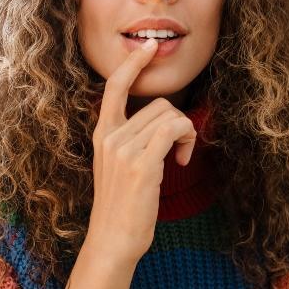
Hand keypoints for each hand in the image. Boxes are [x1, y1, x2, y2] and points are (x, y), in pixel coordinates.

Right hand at [87, 38, 197, 261]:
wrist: (112, 240)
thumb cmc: (122, 207)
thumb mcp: (117, 167)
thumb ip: (130, 142)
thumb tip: (160, 125)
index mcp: (101, 134)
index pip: (114, 86)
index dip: (132, 64)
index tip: (148, 48)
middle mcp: (109, 136)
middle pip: (158, 104)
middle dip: (178, 122)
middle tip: (180, 148)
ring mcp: (124, 149)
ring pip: (170, 116)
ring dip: (186, 133)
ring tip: (180, 158)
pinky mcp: (142, 164)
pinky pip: (174, 129)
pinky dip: (187, 139)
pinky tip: (183, 161)